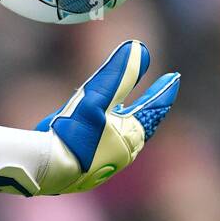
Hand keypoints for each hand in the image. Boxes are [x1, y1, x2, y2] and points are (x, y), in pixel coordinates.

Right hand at [0, 40, 179, 195]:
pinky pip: (105, 149)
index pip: (153, 108)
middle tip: (156, 97)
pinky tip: (98, 138)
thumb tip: (139, 48)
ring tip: (127, 115)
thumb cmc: (73, 134)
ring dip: (128, 124)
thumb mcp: (95, 98)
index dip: (163, 91)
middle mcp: (123, 153)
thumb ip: (118, 74)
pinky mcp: (87, 172)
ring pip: (123, 139)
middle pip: (142, 125)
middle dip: (148, 109)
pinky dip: (109, 137)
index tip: (174, 77)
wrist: (46, 170)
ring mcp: (105, 165)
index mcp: (130, 136)